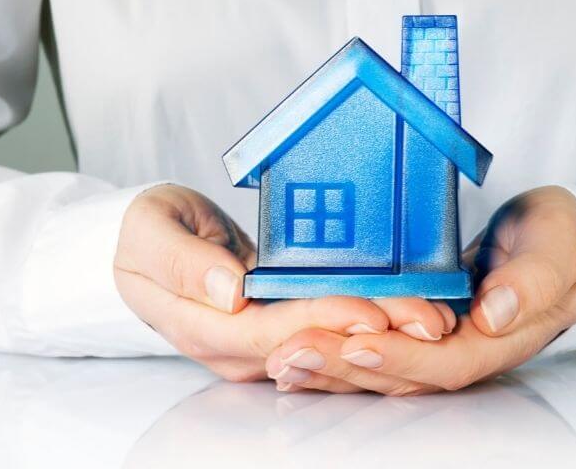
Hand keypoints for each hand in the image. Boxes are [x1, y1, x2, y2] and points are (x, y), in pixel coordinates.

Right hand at [114, 185, 454, 380]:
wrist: (149, 242)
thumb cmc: (144, 232)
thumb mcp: (148, 231)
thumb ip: (181, 262)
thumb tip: (228, 291)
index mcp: (202, 324)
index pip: (269, 332)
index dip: (320, 322)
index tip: (368, 312)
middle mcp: (237, 344)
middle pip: (311, 343)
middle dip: (370, 332)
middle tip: (426, 317)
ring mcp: (261, 337)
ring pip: (326, 341)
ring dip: (380, 330)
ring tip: (431, 315)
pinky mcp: (278, 320)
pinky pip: (325, 324)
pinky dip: (367, 318)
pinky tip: (404, 307)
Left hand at [264, 186, 575, 393]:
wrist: (556, 241)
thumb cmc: (559, 241)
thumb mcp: (559, 248)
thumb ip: (535, 279)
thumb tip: (497, 311)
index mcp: (498, 338)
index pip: (445, 361)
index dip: (400, 357)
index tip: (356, 342)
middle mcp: (463, 348)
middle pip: (400, 373)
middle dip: (344, 366)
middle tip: (291, 353)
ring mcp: (439, 340)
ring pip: (381, 366)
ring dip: (331, 366)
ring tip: (281, 358)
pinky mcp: (420, 325)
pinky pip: (377, 343)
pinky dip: (338, 349)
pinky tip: (301, 346)